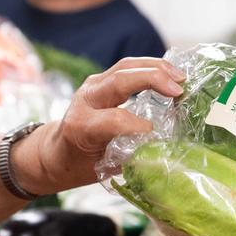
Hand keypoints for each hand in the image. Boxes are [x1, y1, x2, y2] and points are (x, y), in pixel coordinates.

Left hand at [14, 57, 185, 193]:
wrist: (55, 151)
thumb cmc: (80, 165)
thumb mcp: (102, 168)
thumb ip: (128, 157)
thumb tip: (160, 150)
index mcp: (82, 127)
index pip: (115, 120)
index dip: (139, 125)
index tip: (156, 134)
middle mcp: (85, 101)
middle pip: (119, 81)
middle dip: (152, 79)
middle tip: (180, 89)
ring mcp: (92, 86)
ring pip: (125, 66)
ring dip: (155, 67)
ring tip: (180, 76)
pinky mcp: (100, 80)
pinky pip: (127, 67)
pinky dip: (150, 67)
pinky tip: (170, 73)